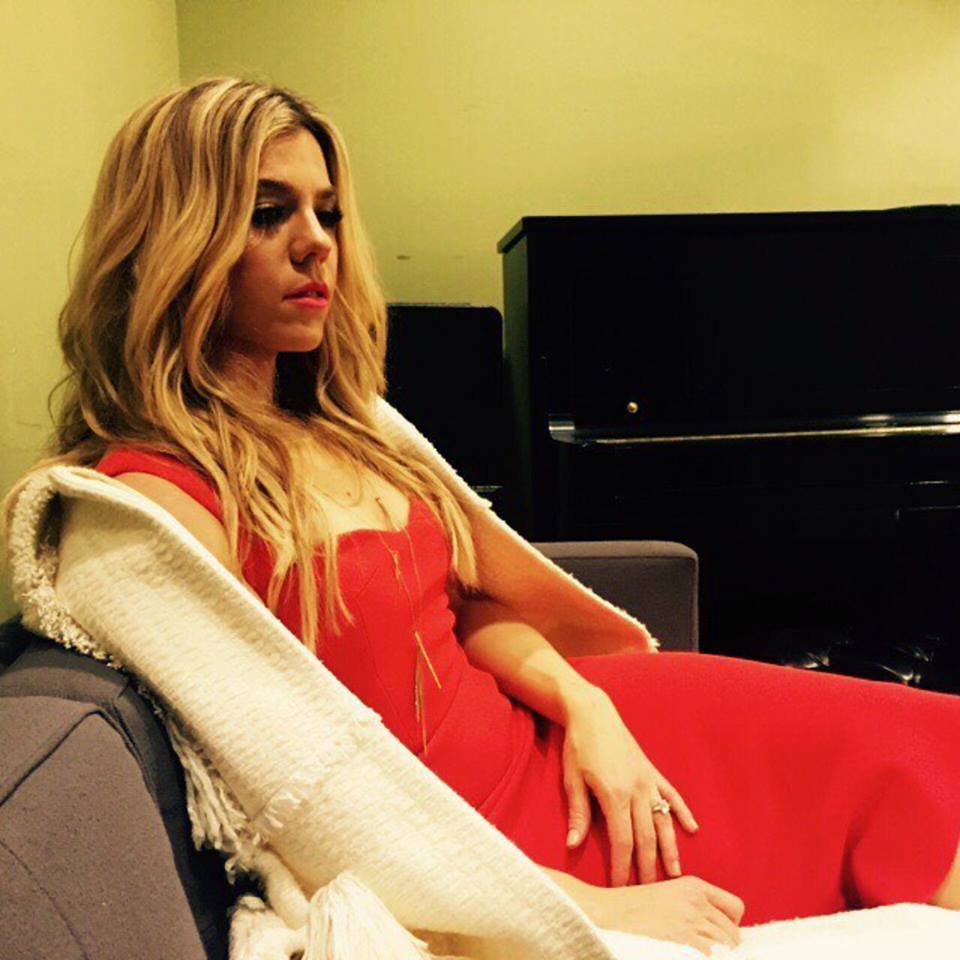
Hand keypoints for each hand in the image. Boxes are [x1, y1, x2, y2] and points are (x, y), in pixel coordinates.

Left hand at [561, 688, 697, 885]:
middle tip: (651, 893)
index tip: (622, 888)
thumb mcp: (572, 779)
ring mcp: (647, 780)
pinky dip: (682, 812)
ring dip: (669, 848)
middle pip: (646, 837)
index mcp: (615, 795)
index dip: (623, 867)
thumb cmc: (578, 746)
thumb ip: (578, 813)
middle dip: (648, 867)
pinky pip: (671, 795)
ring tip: (676, 873)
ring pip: (663, 821)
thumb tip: (572, 845)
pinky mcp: (652, 771)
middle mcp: (637, 790)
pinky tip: (692, 828)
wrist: (593, 713)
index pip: (623, 841)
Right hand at [587, 875, 744, 955]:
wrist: (606, 913)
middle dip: (723, 946)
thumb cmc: (630, 909)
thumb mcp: (665, 896)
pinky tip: (690, 956)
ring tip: (695, 954)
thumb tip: (715, 931)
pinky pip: (714, 957)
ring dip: (717, 956)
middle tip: (703, 950)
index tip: (716, 934)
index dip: (729, 925)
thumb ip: (691, 906)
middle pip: (733, 933)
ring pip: (727, 948)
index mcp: (694, 886)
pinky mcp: (686, 942)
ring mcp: (692, 922)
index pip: (735, 907)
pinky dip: (706, 959)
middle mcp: (697, 902)